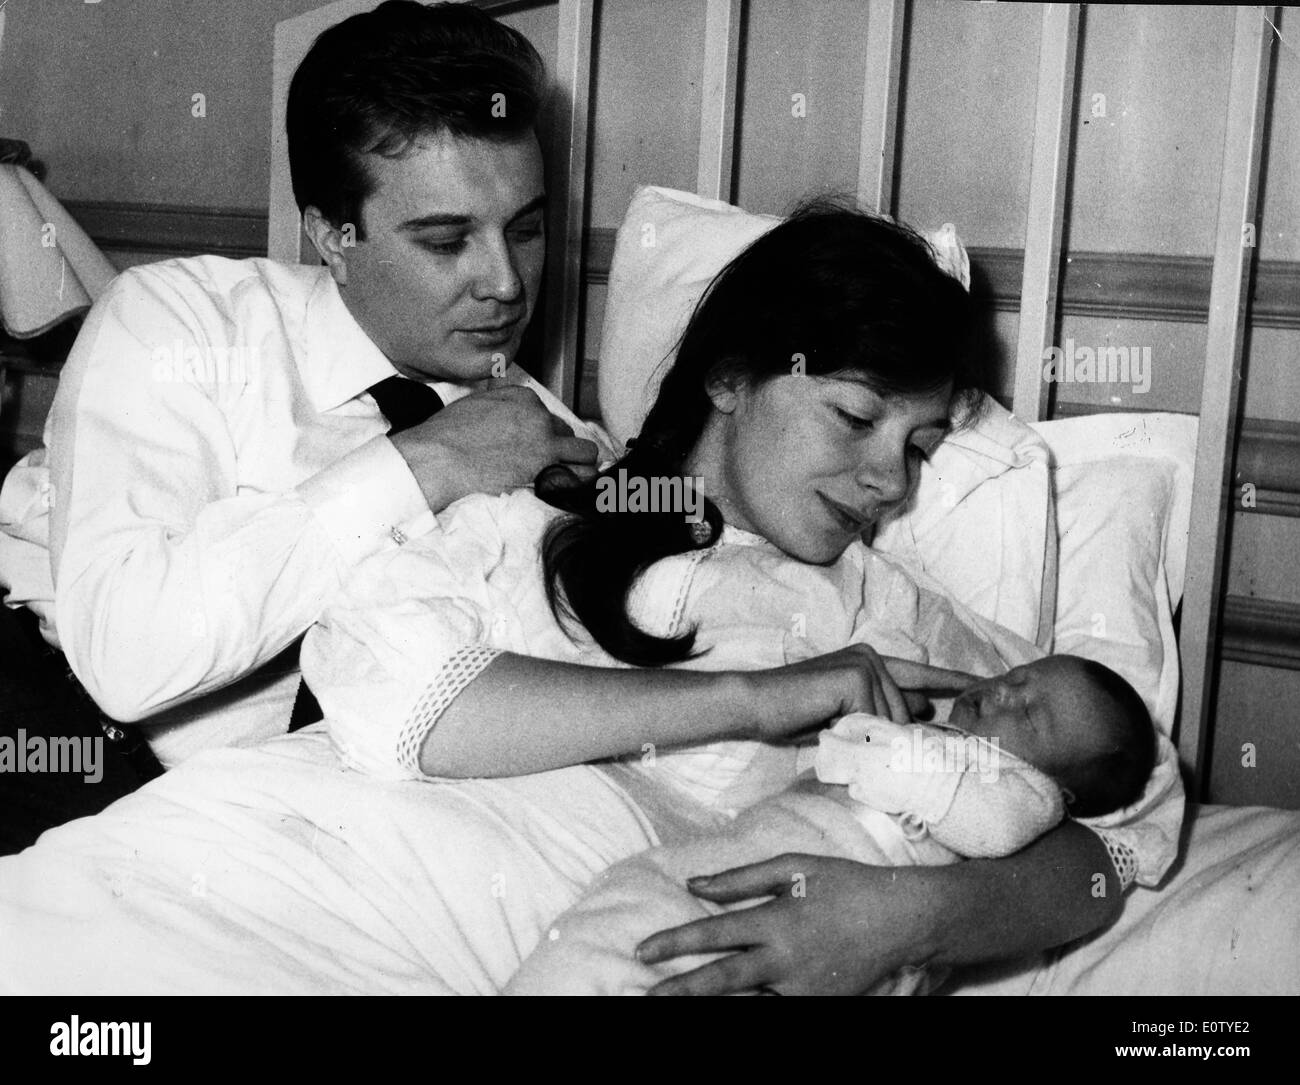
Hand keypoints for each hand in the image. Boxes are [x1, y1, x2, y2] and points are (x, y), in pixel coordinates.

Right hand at [390, 385, 597, 511]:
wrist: (438, 460)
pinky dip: (576, 484)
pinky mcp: (547, 473)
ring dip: (579, 465)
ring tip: (567, 477)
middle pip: (568, 435)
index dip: (543, 434)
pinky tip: (567, 490)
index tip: (534, 446)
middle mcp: (540, 419)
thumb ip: (500, 403)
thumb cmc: (447, 435)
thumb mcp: (476, 403)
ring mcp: (546, 447)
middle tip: (547, 465)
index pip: (549, 416)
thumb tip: (505, 405)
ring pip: (586, 455)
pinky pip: (580, 479)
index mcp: (524, 399)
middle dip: (561, 450)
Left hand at [635, 854, 939, 995]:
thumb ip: (741, 878)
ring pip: (744, 1004)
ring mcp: (801, 990)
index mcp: (776, 922)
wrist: (903, 921)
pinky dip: (748, 1008)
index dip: (674, 943)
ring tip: (676, 1006)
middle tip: (645, 997)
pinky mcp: (817, 1006)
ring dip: (710, 1006)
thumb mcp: (794, 868)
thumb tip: (695, 883)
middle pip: (721, 981)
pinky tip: (727, 1007)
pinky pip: (772, 1010)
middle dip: (679, 991)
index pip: (713, 934)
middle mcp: (784, 961)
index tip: (642, 950)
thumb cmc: (846, 885)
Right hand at [749, 645, 973, 740]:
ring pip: (891, 720)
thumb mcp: (846, 712)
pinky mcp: (854, 677)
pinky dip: (852, 730)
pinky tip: (826, 721)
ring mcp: (864, 664)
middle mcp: (871, 656)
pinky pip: (872, 720)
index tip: (983, 683)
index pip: (920, 674)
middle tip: (843, 734)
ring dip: (865, 734)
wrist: (756, 705)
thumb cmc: (795, 713)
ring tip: (828, 725)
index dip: (951, 680)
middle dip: (885, 735)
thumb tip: (923, 711)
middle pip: (905, 713)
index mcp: (871, 661)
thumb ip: (881, 709)